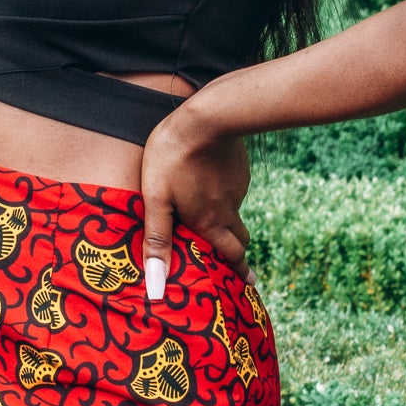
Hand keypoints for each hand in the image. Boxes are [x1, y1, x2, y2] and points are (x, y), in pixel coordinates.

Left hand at [140, 99, 251, 297]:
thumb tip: (156, 288)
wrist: (208, 117)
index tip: (249, 286)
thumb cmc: (173, 157)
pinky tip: (211, 184)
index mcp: (209, 223)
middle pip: (239, 239)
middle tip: (240, 266)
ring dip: (229, 222)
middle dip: (239, 254)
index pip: (231, 256)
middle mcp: (228, 210)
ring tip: (216, 223)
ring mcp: (236, 188)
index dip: (239, 273)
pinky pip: (234, 189)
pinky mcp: (238, 169)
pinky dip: (226, 195)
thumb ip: (157, 241)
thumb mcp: (157, 200)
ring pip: (235, 212)